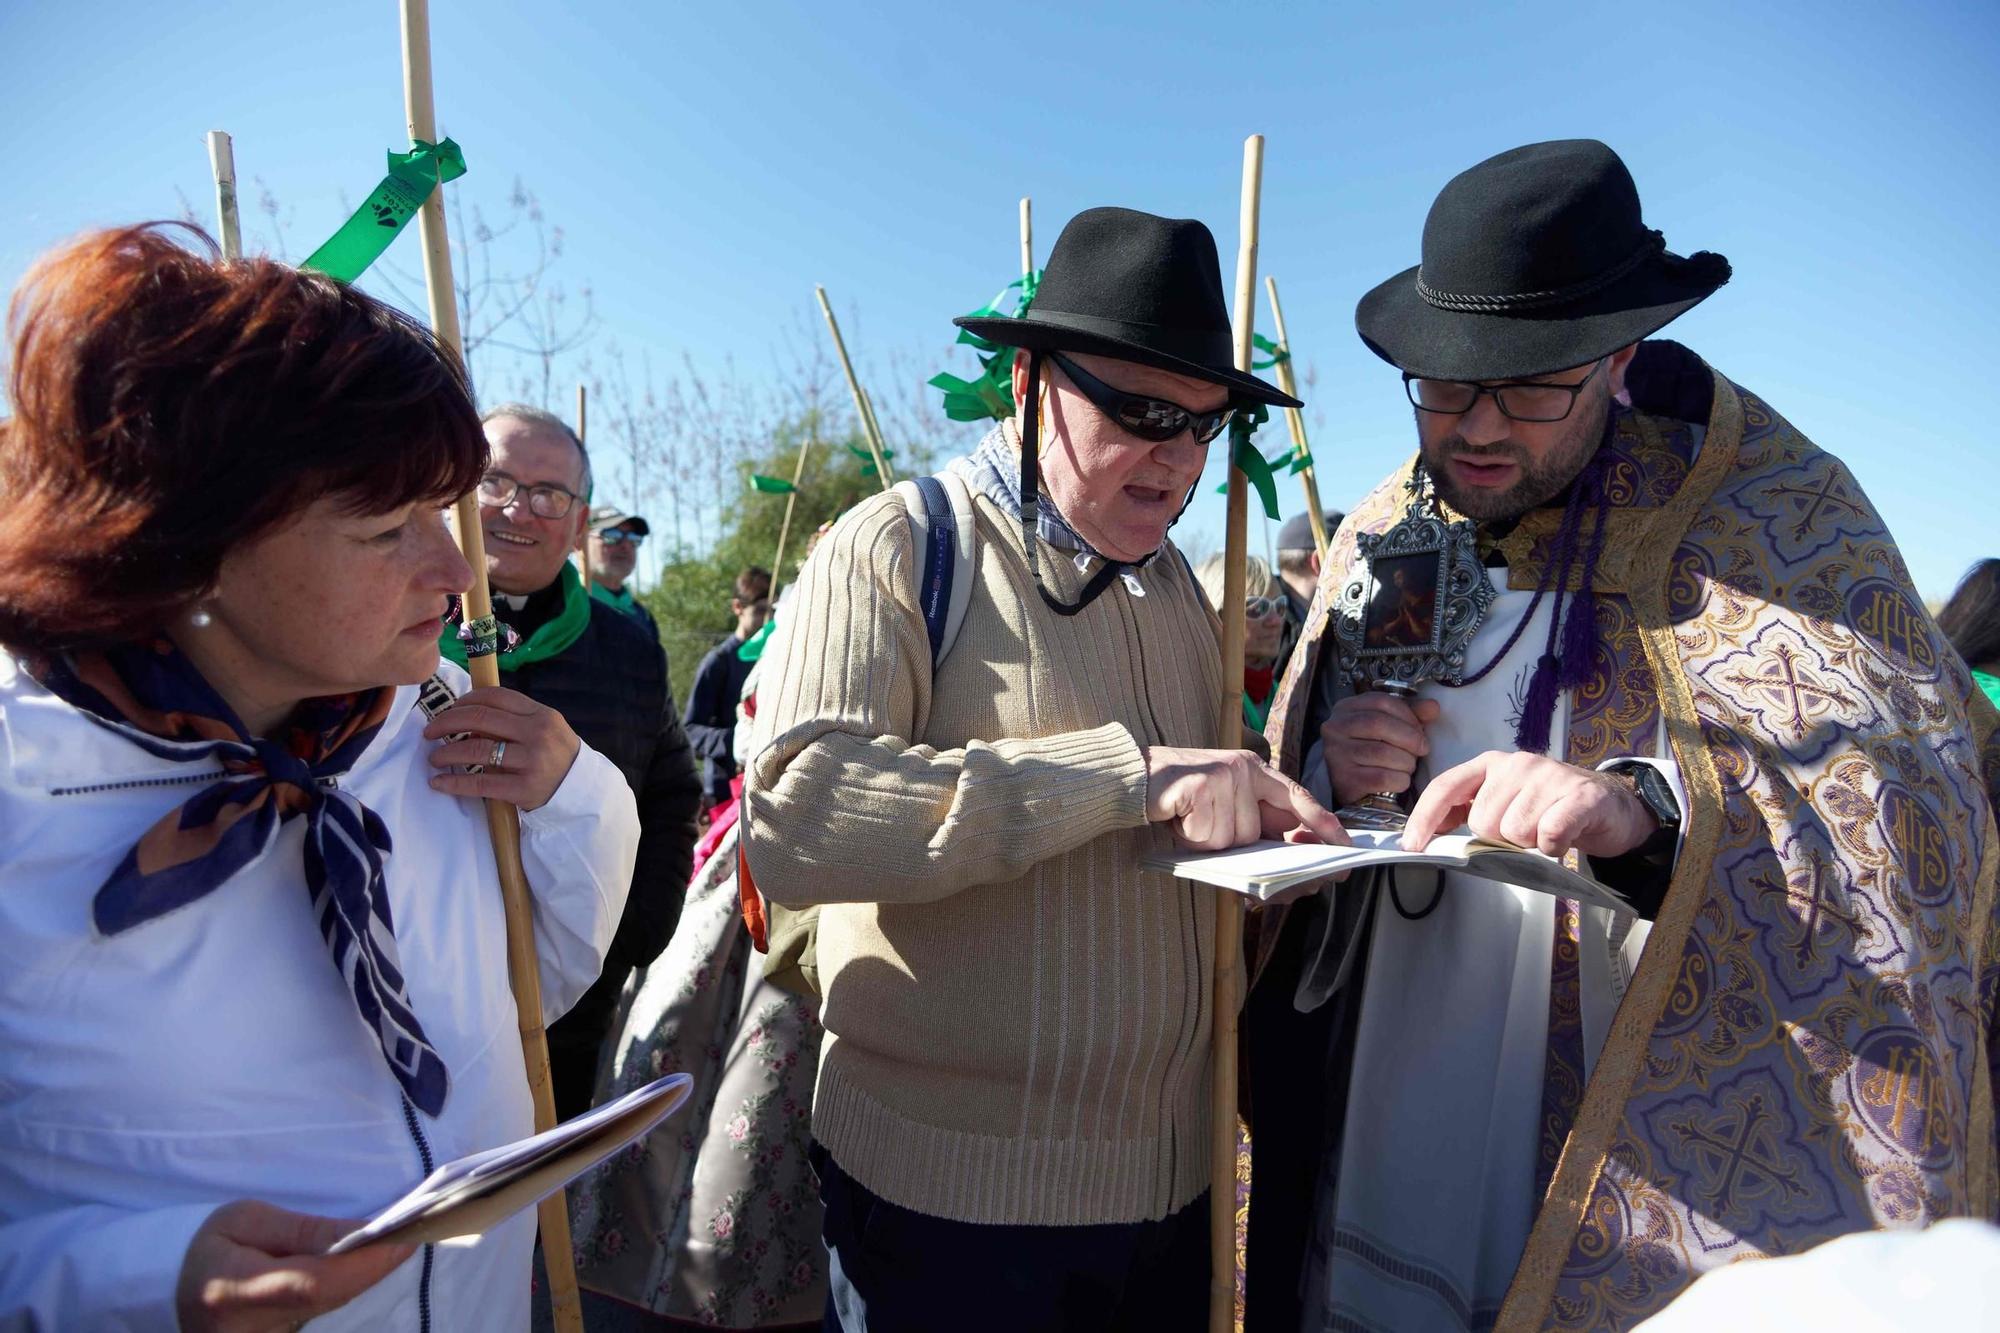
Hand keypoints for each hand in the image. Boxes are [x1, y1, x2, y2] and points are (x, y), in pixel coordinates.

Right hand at [175, 1200, 413, 1332]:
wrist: (167, 1287)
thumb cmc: (204, 1243)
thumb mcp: (244, 1220)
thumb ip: (302, 1230)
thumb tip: (361, 1232)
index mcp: (235, 1291)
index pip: (313, 1282)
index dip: (363, 1264)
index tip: (404, 1238)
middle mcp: (251, 1329)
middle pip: (330, 1298)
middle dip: (375, 1264)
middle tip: (419, 1228)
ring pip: (331, 1307)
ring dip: (367, 1274)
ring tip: (402, 1238)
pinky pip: (323, 1312)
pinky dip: (349, 1285)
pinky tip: (372, 1260)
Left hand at [423, 685, 582, 810]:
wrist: (580, 793)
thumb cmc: (555, 757)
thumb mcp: (544, 729)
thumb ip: (514, 719)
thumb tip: (466, 715)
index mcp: (541, 714)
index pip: (495, 696)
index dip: (465, 700)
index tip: (449, 710)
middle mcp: (537, 734)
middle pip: (480, 718)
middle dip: (447, 722)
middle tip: (429, 732)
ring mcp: (531, 761)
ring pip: (476, 750)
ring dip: (447, 753)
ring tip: (434, 758)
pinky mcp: (524, 789)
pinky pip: (480, 783)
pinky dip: (454, 783)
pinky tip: (438, 783)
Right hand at [1144, 746, 1347, 851]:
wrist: (1133, 777)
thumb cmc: (1181, 798)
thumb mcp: (1223, 803)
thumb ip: (1254, 821)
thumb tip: (1293, 854)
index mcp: (1254, 770)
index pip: (1298, 796)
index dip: (1323, 822)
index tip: (1345, 846)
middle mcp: (1243, 768)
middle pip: (1256, 832)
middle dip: (1238, 848)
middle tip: (1216, 841)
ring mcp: (1223, 775)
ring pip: (1232, 838)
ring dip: (1207, 842)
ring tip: (1188, 821)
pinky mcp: (1201, 785)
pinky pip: (1207, 835)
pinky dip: (1190, 837)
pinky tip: (1178, 818)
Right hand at [1318, 692, 1442, 806]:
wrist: (1351, 785)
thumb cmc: (1372, 749)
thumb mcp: (1389, 725)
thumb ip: (1411, 714)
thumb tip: (1432, 707)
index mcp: (1346, 708)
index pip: (1381, 701)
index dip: (1408, 715)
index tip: (1421, 729)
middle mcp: (1334, 729)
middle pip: (1378, 724)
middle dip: (1410, 737)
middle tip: (1422, 749)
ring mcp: (1336, 755)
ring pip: (1382, 752)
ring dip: (1406, 761)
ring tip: (1408, 765)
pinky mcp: (1344, 781)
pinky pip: (1381, 777)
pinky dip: (1400, 780)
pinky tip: (1400, 780)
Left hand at [1401, 751, 1656, 858]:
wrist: (1613, 808)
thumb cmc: (1551, 809)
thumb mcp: (1506, 804)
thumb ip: (1470, 812)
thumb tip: (1429, 834)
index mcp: (1492, 765)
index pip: (1447, 786)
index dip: (1425, 817)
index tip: (1412, 845)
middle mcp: (1517, 764)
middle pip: (1483, 821)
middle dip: (1500, 839)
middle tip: (1526, 833)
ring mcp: (1549, 776)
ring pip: (1515, 832)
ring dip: (1530, 844)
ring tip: (1548, 831)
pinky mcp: (1580, 796)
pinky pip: (1549, 835)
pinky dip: (1555, 847)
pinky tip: (1565, 837)